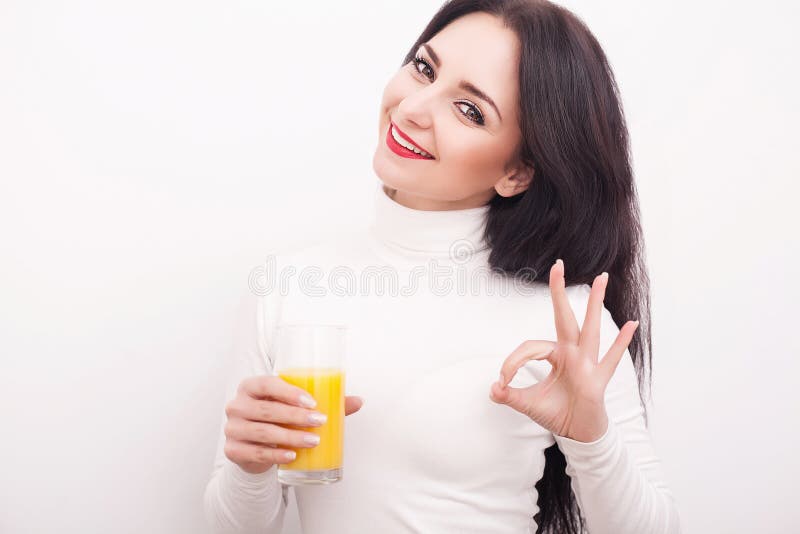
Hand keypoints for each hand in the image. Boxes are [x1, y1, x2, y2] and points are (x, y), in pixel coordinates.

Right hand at [224, 375, 363, 473]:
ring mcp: (232, 428)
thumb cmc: (278, 418)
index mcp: (250, 386)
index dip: (289, 392)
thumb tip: (359, 401)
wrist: (254, 445)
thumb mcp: (296, 406)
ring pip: (263, 432)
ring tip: (313, 440)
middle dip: (296, 416)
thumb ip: (326, 401)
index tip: (313, 402)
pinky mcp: (233, 450)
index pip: (267, 384)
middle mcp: (237, 405)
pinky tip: (292, 456)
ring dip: (290, 437)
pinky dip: (276, 455)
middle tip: (320, 421)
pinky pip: (256, 453)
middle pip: (267, 410)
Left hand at [489, 259, 638, 441]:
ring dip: (594, 303)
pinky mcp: (598, 380)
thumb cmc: (557, 412)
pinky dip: (621, 342)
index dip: (512, 362)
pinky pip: (611, 358)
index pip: (531, 348)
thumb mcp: (527, 403)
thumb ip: (508, 395)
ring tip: (601, 277)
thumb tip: (493, 388)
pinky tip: (632, 324)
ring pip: (590, 329)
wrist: (577, 433)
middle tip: (558, 265)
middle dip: (559, 292)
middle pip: (565, 317)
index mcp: (555, 355)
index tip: (502, 380)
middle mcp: (572, 353)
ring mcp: (587, 364)